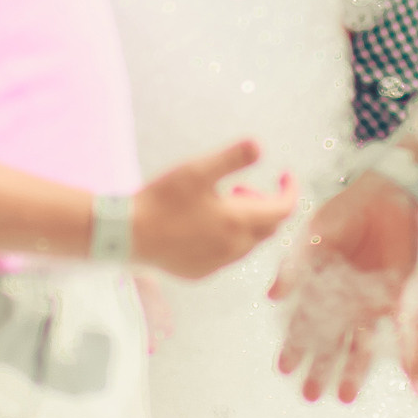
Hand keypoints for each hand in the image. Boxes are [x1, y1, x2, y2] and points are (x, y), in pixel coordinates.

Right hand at [130, 139, 295, 281]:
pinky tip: (203, 224)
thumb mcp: (197, 170)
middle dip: (264, 204)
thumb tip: (260, 145)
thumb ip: (232, 158)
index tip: (286, 174)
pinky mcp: (201, 272)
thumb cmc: (162, 199)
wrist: (127, 234)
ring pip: (248, 243)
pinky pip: (227, 255)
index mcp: (238, 222)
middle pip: (269, 228)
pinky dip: (228, 238)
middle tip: (239, 186)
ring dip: (245, 222)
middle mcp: (234, 249)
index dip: (290, 190)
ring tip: (219, 202)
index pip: (284, 209)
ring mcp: (218, 264)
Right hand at [269, 171, 417, 401]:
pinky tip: (396, 374)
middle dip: (318, 367)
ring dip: (351, 369)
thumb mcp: (315, 232)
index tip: (283, 368)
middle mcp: (345, 297)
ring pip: (359, 343)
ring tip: (341, 396)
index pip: (303, 321)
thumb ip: (295, 263)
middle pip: (330, 340)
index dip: (293, 344)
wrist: (386, 193)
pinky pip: (398, 329)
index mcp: (320, 283)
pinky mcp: (397, 295)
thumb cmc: (346, 208)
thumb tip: (274, 295)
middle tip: (309, 395)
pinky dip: (399, 352)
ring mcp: (371, 300)